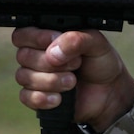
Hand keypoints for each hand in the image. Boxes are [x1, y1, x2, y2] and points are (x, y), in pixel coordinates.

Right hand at [11, 27, 133, 131]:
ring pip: (24, 76)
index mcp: (46, 38)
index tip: (54, 40)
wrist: (110, 92)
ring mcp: (35, 77)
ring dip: (50, 80)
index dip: (35, 37)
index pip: (23, 34)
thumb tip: (53, 52)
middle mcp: (36, 56)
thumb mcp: (96, 43)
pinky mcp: (37, 98)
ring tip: (72, 81)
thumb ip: (76, 39)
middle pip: (23, 56)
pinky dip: (42, 98)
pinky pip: (26, 97)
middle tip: (75, 64)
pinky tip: (59, 99)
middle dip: (50, 62)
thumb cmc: (101, 63)